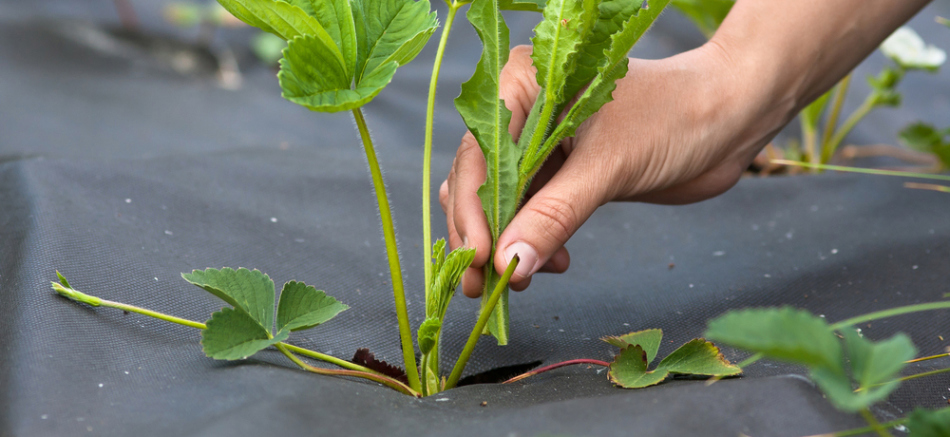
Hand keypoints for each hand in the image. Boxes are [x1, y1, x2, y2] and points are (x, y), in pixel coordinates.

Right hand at [440, 43, 786, 296]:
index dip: (472, 212)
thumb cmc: (675, 117)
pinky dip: (533, 241)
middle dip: (483, 235)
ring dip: (507, 244)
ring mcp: (542, 144)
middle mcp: (523, 111)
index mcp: (521, 86)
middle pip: (480, 182)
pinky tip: (553, 262)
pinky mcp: (565, 173)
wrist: (732, 117)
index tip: (479, 260)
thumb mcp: (608, 166)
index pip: (477, 157)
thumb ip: (554, 215)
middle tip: (483, 285)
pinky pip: (531, 212)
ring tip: (521, 279)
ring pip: (502, 202)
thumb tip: (509, 264)